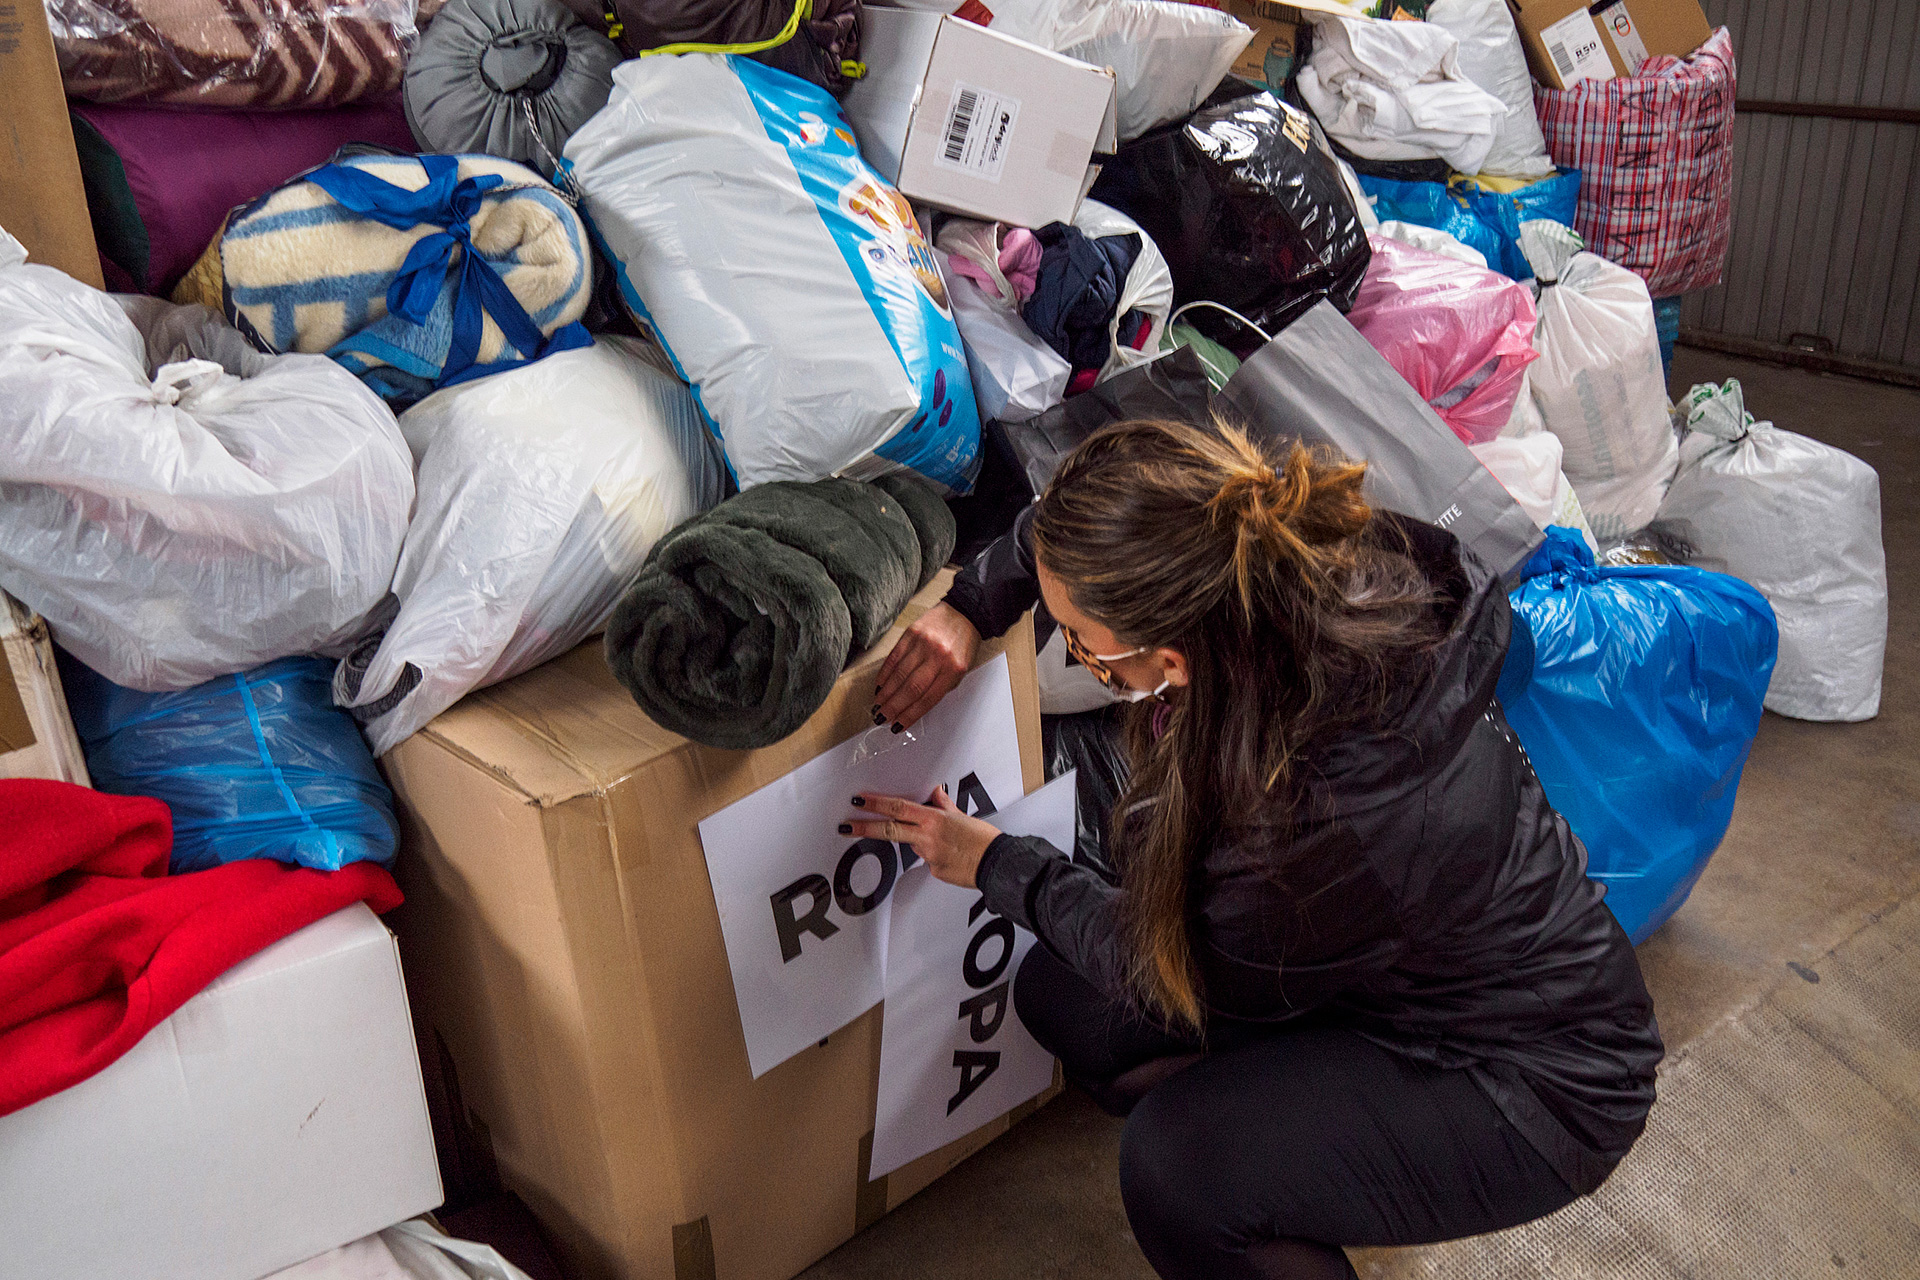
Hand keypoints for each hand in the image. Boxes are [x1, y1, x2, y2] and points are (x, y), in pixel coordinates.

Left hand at [842, 787, 998, 888]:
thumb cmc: (984, 839)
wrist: (997, 864)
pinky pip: (930, 862)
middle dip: (865, 827)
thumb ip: (945, 805)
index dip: (877, 804)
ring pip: (915, 846)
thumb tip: (936, 792)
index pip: (898, 808)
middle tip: (845, 826)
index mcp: (934, 819)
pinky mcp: (935, 872)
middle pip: (889, 830)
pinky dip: (938, 857)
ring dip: (923, 842)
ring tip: (949, 843)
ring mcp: (929, 856)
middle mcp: (927, 837)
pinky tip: (954, 857)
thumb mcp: (963, 816)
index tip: (859, 801)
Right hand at [874, 602, 978, 729]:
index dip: (910, 714)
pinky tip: (879, 685)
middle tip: (882, 717)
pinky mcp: (911, 633)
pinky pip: (894, 657)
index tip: (898, 725)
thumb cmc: (963, 644)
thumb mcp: (960, 670)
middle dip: (894, 706)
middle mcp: (937, 657)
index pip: (927, 699)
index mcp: (953, 670)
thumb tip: (915, 706)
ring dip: (886, 693)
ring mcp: (923, 644)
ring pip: (899, 674)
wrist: (964, 612)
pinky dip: (885, 674)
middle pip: (910, 688)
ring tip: (878, 705)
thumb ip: (940, 687)